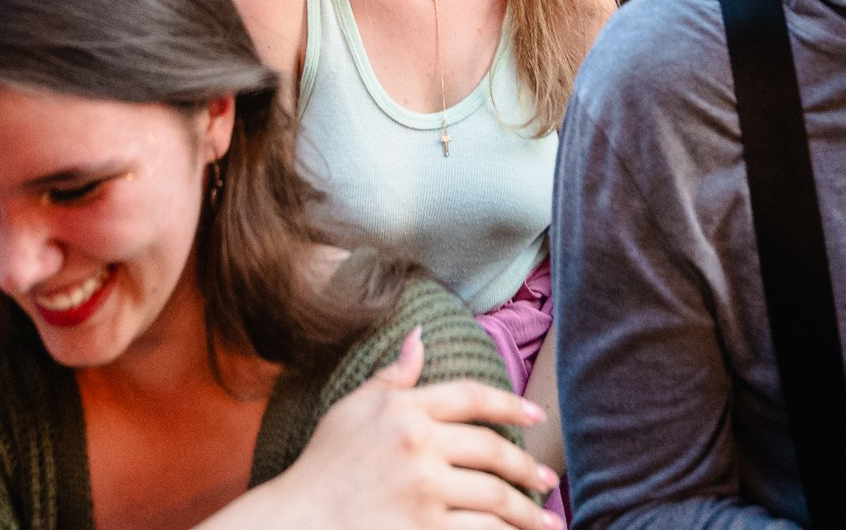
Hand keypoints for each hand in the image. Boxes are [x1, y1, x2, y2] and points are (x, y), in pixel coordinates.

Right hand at [270, 329, 555, 529]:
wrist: (297, 523)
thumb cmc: (323, 467)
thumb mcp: (352, 410)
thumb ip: (392, 376)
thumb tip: (420, 335)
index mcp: (402, 409)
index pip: (471, 397)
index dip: (511, 404)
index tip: (537, 416)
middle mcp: (417, 445)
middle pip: (493, 450)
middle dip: (527, 469)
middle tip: (548, 481)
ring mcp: (423, 491)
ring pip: (496, 498)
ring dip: (528, 514)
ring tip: (545, 523)